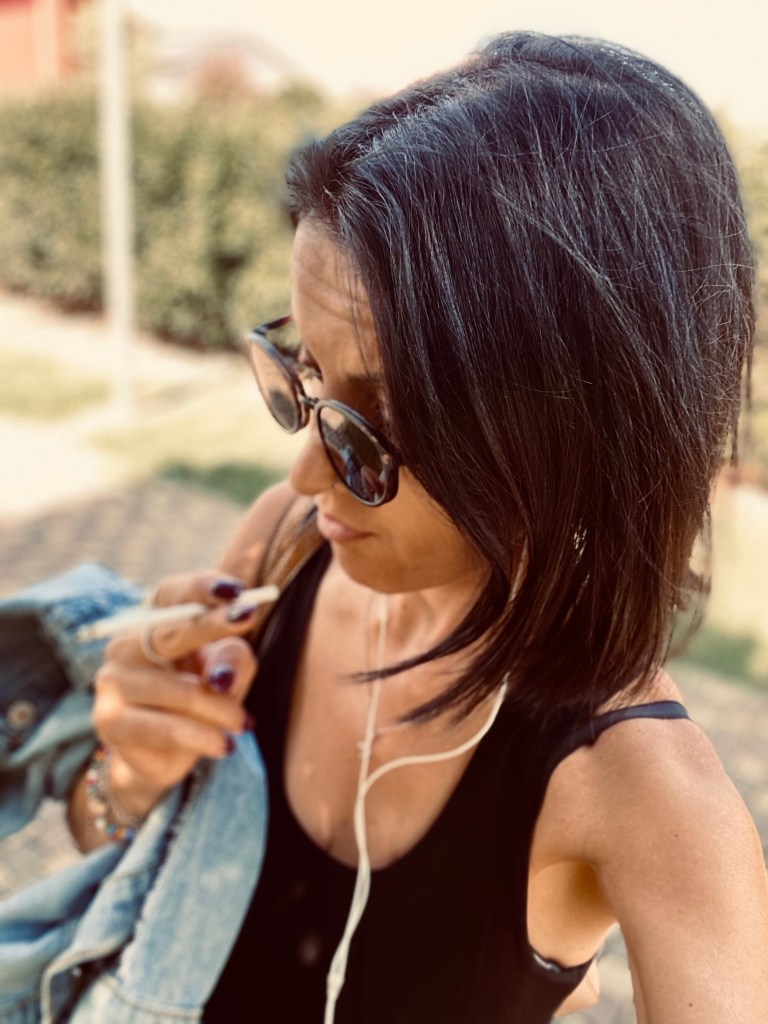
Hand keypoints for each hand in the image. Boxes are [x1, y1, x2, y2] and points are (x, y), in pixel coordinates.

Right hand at [92, 572, 259, 818]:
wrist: (165, 755)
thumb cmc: (201, 699)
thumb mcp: (229, 671)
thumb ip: (233, 659)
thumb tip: (220, 677)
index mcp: (153, 624)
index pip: (171, 593)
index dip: (200, 587)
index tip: (236, 590)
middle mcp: (125, 646)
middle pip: (166, 631)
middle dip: (210, 624)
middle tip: (246, 619)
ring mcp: (111, 681)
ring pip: (176, 691)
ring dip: (219, 708)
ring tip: (242, 723)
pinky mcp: (108, 720)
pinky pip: (165, 728)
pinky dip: (202, 737)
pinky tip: (224, 745)